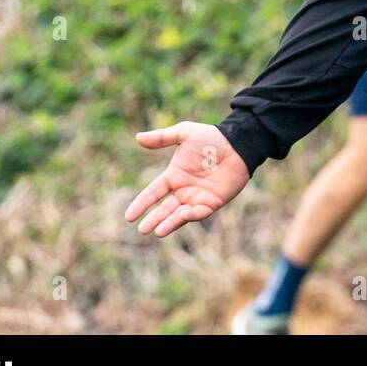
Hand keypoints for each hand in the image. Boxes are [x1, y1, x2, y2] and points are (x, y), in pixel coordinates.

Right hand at [124, 122, 250, 236]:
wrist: (237, 144)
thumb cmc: (211, 138)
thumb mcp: (185, 133)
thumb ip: (162, 137)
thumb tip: (138, 138)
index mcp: (173, 176)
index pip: (153, 193)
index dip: (141, 204)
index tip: (129, 216)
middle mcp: (183, 190)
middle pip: (164, 209)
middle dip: (153, 219)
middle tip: (142, 230)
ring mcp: (197, 198)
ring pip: (179, 215)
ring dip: (169, 223)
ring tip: (158, 232)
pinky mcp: (213, 202)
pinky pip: (199, 213)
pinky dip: (191, 216)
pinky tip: (183, 215)